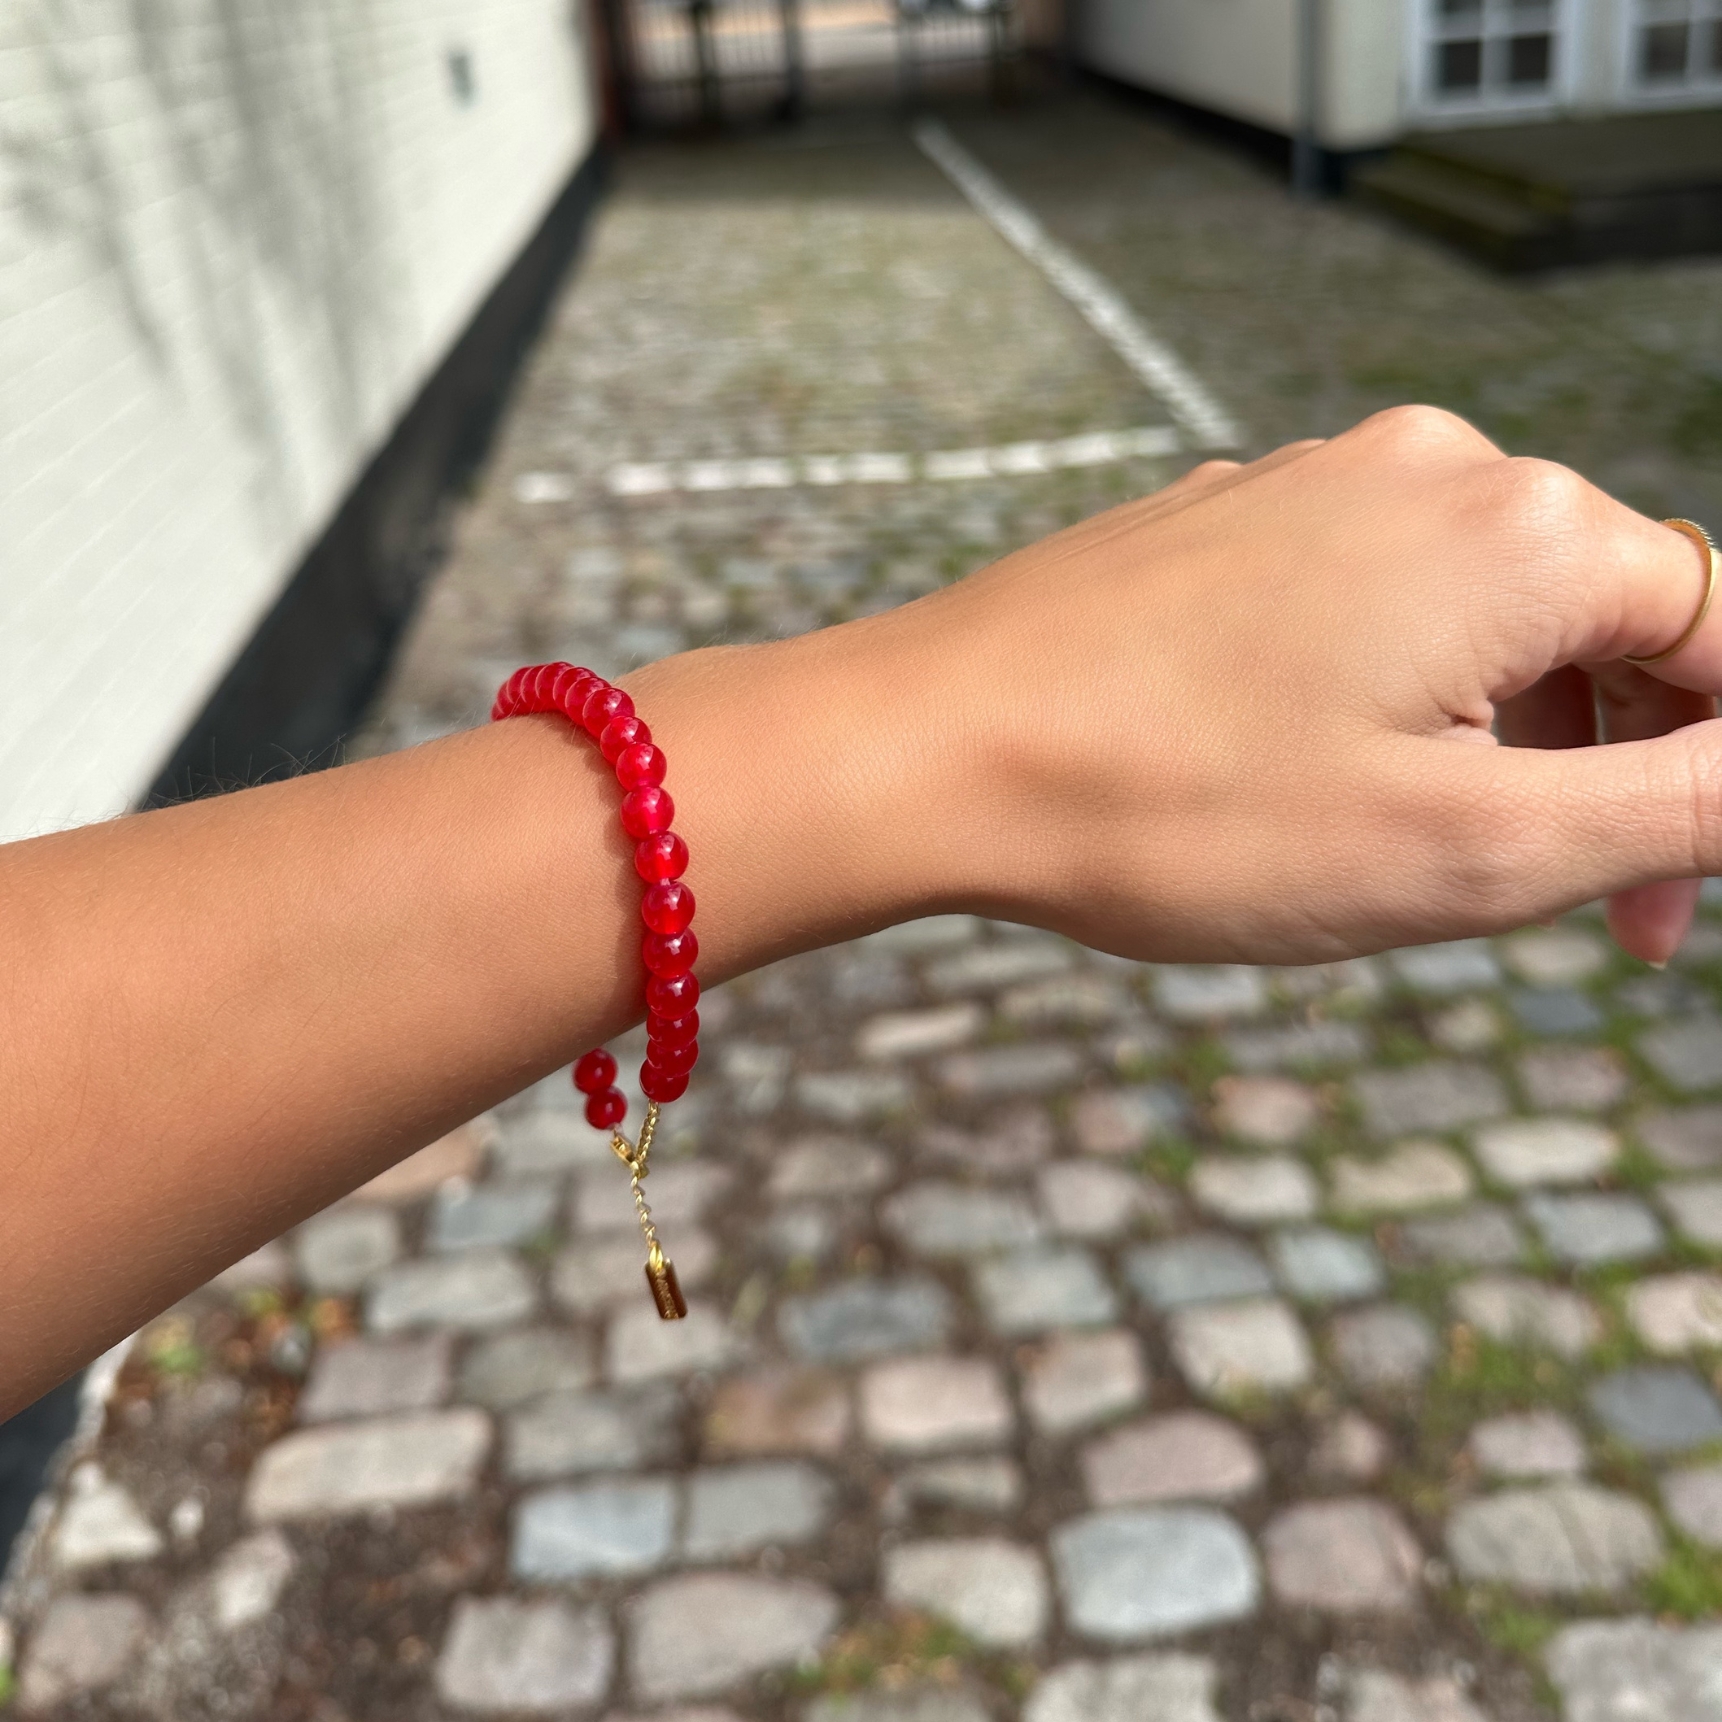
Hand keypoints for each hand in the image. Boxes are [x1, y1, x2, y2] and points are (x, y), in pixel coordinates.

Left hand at [781, 405, 1719, 965]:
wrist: (937, 749)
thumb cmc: (1184, 811)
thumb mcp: (1471, 850)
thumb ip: (1673, 804)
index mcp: (1520, 528)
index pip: (1717, 633)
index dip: (1718, 774)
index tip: (1668, 907)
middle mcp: (1426, 469)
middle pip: (1595, 622)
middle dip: (1600, 770)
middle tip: (1566, 918)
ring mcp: (1309, 484)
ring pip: (1472, 621)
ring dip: (1488, 743)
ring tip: (1419, 859)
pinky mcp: (1222, 523)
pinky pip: (1361, 608)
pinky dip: (1385, 702)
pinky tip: (1311, 787)